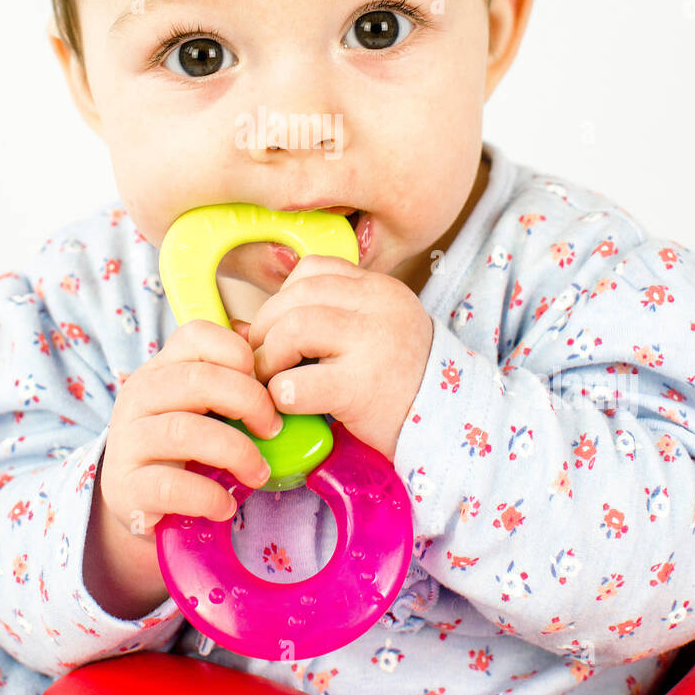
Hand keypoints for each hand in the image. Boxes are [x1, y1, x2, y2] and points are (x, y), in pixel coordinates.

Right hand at [101, 321, 282, 536]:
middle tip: (273, 430)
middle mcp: (139, 397)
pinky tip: (226, 505)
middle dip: (249, 402)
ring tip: (259, 473)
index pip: (196, 335)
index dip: (237, 352)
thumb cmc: (182, 447)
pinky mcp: (127, 489)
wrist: (137, 501)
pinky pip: (172, 486)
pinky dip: (209, 496)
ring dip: (236, 452)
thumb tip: (271, 350)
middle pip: (197, 379)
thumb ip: (231, 377)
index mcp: (161, 368)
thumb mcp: (202, 406)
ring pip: (185, 431)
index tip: (266, 383)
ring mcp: (128, 442)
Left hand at [234, 256, 433, 461]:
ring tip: (274, 380)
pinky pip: (298, 383)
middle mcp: (379, 307)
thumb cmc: (401, 383)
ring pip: (294, 329)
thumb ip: (321, 321)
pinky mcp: (362, 388)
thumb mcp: (371, 335)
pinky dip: (282, 394)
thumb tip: (243, 328)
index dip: (283, 297)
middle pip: (296, 296)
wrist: (452, 425)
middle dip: (266, 328)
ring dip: (270, 358)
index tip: (281, 327)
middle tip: (264, 359)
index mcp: (380, 289)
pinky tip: (291, 404)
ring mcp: (373, 344)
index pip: (314, 269)